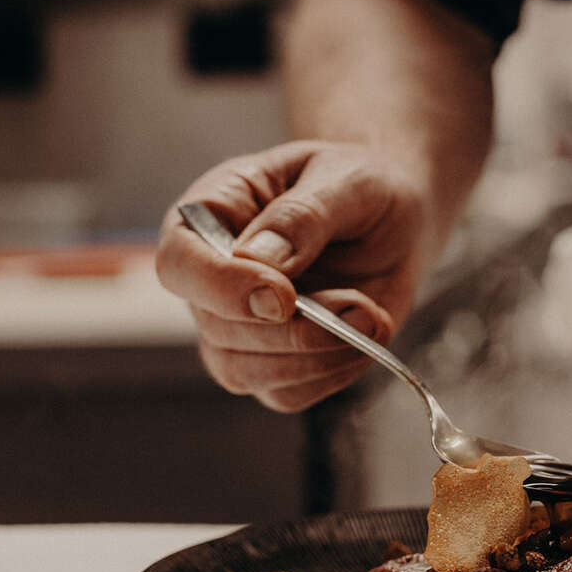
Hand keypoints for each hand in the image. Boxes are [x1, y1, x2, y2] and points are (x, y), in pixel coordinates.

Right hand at [156, 140, 427, 410]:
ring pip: (245, 372)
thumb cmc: (356, 185)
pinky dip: (333, 374)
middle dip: (293, 331)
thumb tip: (260, 261)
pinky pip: (288, 393)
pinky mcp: (276, 362)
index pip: (180, 265)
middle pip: (217, 331)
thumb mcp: (343, 178)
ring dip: (316, 356)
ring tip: (372, 317)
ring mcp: (238, 327)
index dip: (222, 289)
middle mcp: (212, 278)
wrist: (391, 218)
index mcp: (209, 217)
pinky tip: (367, 335)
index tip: (281, 298)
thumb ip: (302, 216)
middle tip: (361, 308)